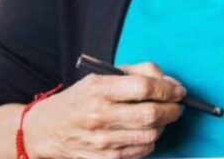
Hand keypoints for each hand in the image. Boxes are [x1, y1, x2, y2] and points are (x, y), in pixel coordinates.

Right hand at [22, 62, 185, 158]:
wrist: (45, 130)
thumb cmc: (79, 99)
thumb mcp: (102, 76)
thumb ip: (138, 72)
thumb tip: (170, 82)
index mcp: (99, 89)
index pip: (143, 87)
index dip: (168, 89)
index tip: (178, 90)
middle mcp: (99, 115)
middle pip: (151, 114)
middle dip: (172, 109)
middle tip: (177, 104)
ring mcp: (102, 139)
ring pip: (150, 135)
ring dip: (164, 125)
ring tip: (161, 117)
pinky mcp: (105, 157)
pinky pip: (141, 151)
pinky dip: (151, 141)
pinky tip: (146, 131)